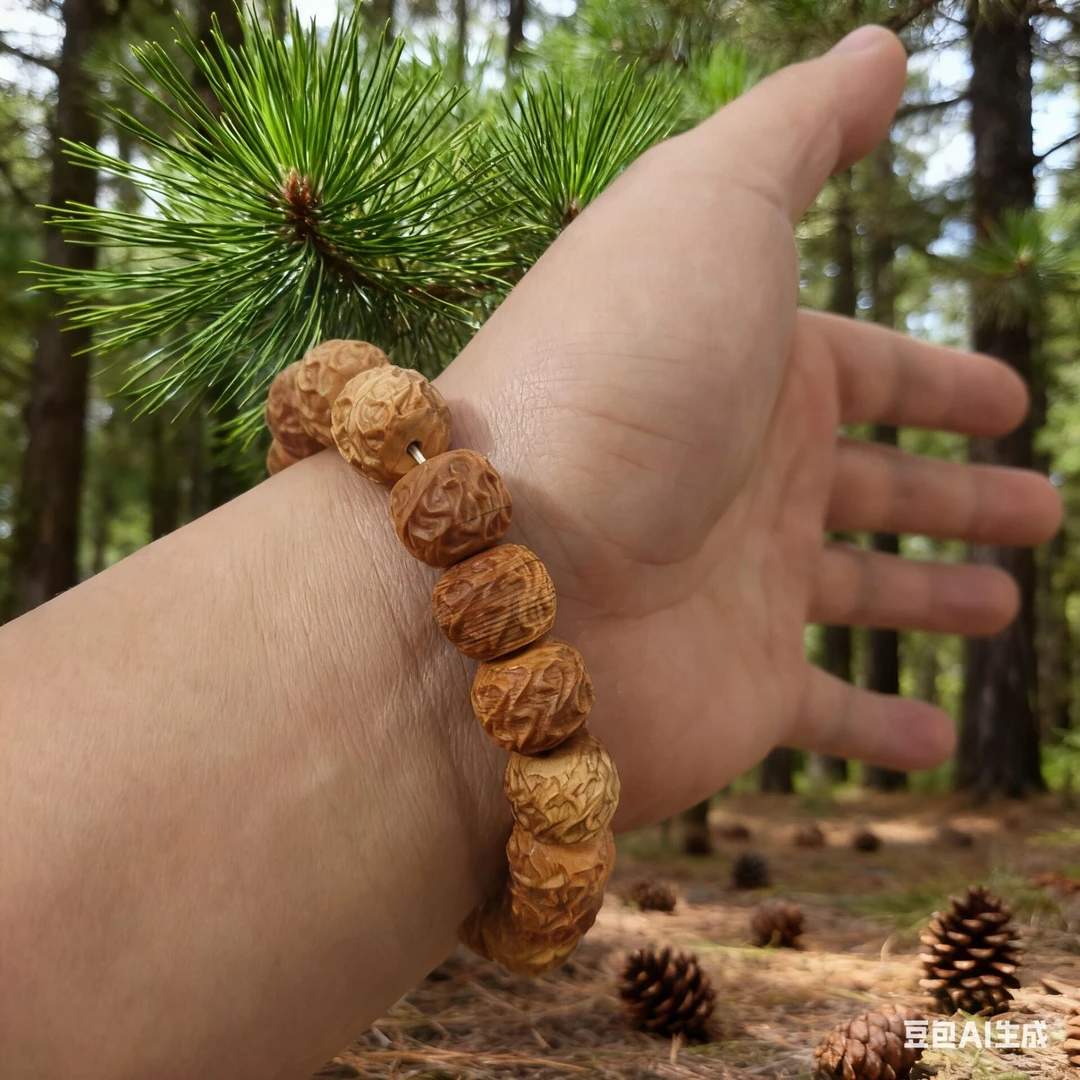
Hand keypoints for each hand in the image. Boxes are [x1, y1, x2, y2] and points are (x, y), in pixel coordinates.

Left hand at [437, 26, 1061, 828]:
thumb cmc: (617, 377)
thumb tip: (878, 49)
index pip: (863, 371)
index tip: (1009, 401)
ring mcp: (734, 591)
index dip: (936, 383)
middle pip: (866, 487)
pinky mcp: (734, 695)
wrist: (511, 567)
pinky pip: (820, 715)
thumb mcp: (708, 210)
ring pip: (852, 596)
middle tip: (1036, 511)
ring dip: (926, 601)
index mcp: (746, 374)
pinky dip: (871, 733)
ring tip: (1001, 609)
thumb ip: (794, 130)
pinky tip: (931, 748)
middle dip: (953, 497)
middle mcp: (737, 480)